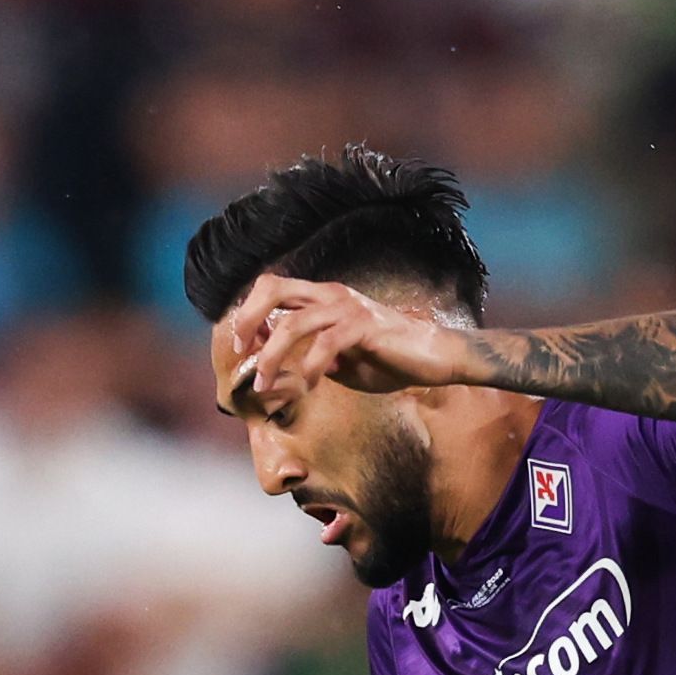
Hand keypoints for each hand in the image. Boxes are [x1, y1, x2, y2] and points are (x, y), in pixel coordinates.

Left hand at [219, 274, 474, 407]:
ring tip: (265, 386)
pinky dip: (309, 369)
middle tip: (240, 351)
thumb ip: (314, 358)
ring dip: (272, 357)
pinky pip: (324, 346)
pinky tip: (309, 386)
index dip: (249, 313)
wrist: (436, 357)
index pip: (273, 289)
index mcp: (323, 297)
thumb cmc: (392, 359)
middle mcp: (331, 294)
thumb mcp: (343, 361)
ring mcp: (347, 308)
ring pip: (292, 323)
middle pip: (272, 288)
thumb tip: (285, 371)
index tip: (242, 346)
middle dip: (247, 319)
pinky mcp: (363, 327)